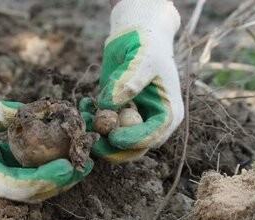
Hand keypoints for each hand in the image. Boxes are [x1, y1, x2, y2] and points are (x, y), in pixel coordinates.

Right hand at [0, 93, 91, 202]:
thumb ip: (1, 115)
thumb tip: (34, 111)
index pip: (23, 186)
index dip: (51, 179)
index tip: (73, 165)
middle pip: (30, 192)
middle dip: (60, 181)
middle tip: (86, 164)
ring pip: (26, 186)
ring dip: (52, 176)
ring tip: (77, 159)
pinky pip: (16, 173)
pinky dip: (37, 166)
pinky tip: (53, 151)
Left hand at [80, 0, 183, 162]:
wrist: (137, 34)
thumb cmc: (146, 44)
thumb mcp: (142, 60)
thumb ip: (129, 83)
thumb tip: (110, 105)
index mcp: (169, 114)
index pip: (152, 137)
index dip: (132, 141)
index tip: (111, 135)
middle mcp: (153, 123)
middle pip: (133, 148)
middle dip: (110, 146)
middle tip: (90, 137)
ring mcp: (135, 122)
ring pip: (115, 142)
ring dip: (97, 133)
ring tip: (85, 112)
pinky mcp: (118, 115)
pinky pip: (105, 128)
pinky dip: (93, 121)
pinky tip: (86, 104)